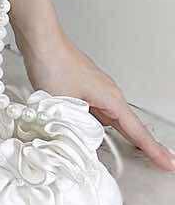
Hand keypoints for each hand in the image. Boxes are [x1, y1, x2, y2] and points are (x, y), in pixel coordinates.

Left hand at [18, 29, 174, 173]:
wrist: (42, 41)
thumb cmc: (54, 65)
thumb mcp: (65, 107)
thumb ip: (76, 130)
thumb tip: (82, 146)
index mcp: (111, 99)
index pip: (137, 132)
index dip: (154, 150)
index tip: (169, 163)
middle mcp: (109, 94)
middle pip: (131, 127)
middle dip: (147, 146)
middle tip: (164, 162)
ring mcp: (98, 90)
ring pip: (114, 120)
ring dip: (125, 136)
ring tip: (140, 153)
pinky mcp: (85, 88)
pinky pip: (100, 113)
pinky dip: (105, 126)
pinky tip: (97, 134)